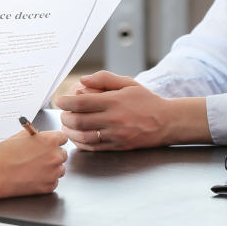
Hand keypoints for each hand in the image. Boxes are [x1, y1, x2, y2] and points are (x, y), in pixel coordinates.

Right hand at [0, 129, 68, 202]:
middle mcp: (55, 156)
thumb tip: (40, 136)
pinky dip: (46, 180)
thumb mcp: (20, 136)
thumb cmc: (4, 155)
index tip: (52, 143)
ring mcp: (53, 172)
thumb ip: (35, 135)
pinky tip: (33, 177)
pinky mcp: (49, 186)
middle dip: (54, 154)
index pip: (64, 137)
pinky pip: (54, 182)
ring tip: (35, 168)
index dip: (56, 140)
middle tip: (40, 157)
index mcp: (49, 140)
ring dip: (52, 168)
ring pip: (60, 169)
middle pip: (63, 154)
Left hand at [55, 71, 207, 150]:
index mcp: (115, 101)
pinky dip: (80, 142)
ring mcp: (115, 135)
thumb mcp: (128, 83)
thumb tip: (82, 80)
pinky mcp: (118, 146)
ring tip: (66, 125)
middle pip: (79, 120)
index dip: (66, 102)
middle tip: (62, 113)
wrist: (167, 122)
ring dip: (70, 131)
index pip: (82, 102)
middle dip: (65, 117)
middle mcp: (114, 119)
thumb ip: (104, 78)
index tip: (59, 100)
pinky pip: (93, 147)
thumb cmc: (146, 100)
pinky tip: (77, 136)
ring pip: (84, 136)